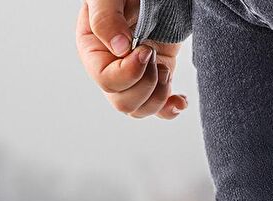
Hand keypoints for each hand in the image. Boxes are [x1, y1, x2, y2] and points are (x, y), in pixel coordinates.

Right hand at [75, 2, 187, 119]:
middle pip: (123, 103)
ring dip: (159, 95)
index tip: (146, 50)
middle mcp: (110, 67)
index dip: (129, 73)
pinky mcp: (154, 78)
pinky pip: (158, 109)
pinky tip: (180, 100)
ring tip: (165, 68)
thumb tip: (119, 49)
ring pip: (141, 110)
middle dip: (146, 84)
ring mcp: (134, 76)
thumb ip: (106, 18)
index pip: (106, 81)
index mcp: (93, 49)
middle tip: (154, 54)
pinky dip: (170, 108)